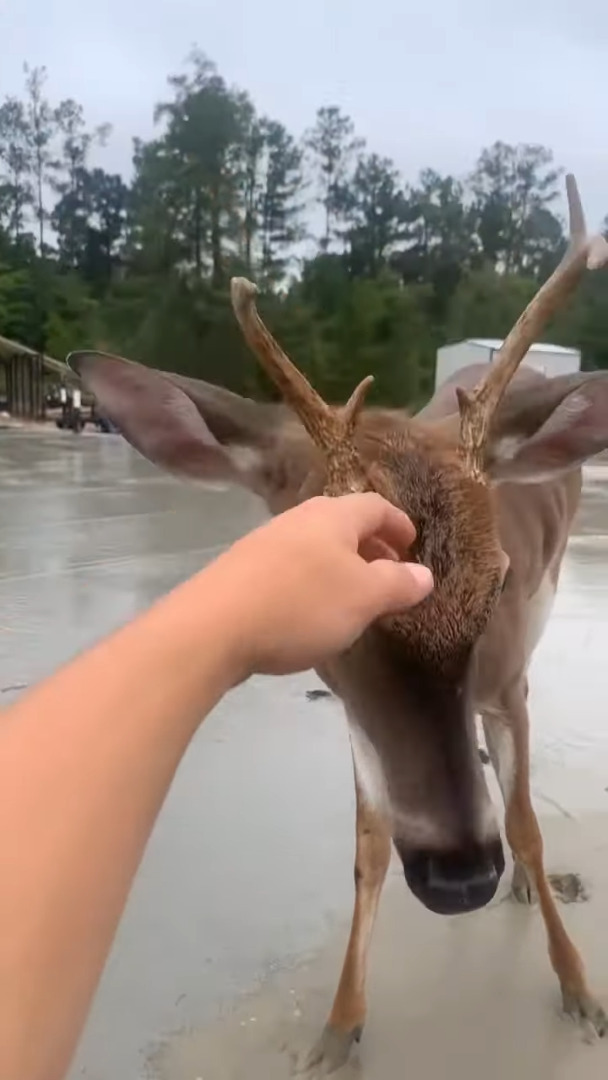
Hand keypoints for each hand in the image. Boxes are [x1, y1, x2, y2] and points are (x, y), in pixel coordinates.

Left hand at [212, 493, 433, 676]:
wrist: (213, 627)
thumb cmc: (301, 605)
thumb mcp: (363, 598)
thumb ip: (398, 584)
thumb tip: (424, 574)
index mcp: (333, 515)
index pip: (376, 505)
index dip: (398, 524)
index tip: (412, 547)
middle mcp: (298, 518)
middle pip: (343, 523)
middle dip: (370, 547)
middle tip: (388, 577)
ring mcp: (266, 542)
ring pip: (315, 546)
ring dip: (340, 567)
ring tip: (352, 600)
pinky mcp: (242, 570)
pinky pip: (290, 567)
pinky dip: (312, 582)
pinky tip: (310, 613)